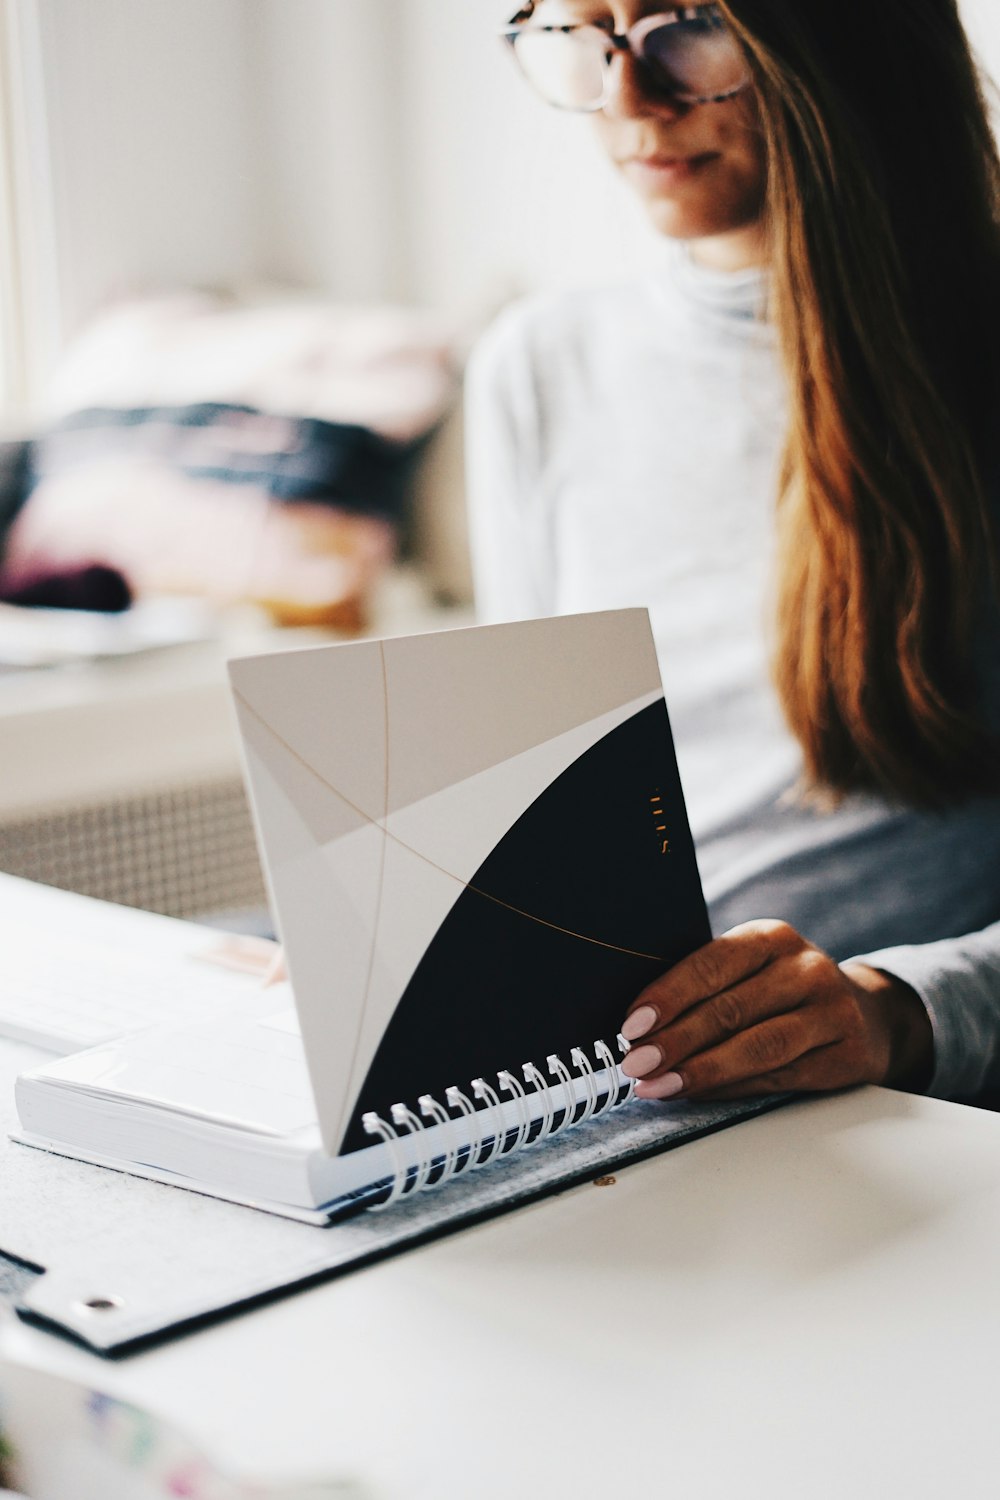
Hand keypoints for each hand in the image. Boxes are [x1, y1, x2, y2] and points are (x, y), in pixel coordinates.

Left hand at [620, 919, 933, 1100]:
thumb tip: (636, 1026)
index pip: (713, 964)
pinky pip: (779, 1078)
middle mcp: (806, 970)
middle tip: (636, 1064)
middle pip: (732, 1009)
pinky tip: (697, 1095)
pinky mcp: (847, 1056)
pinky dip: (731, 1089)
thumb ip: (706, 986)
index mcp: (772, 938)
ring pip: (758, 1047)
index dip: (669, 996)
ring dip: (701, 1071)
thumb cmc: (783, 991)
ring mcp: (832, 1013)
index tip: (632, 1025)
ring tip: (658, 1086)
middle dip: (676, 1041)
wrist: (867, 1014)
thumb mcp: (752, 969)